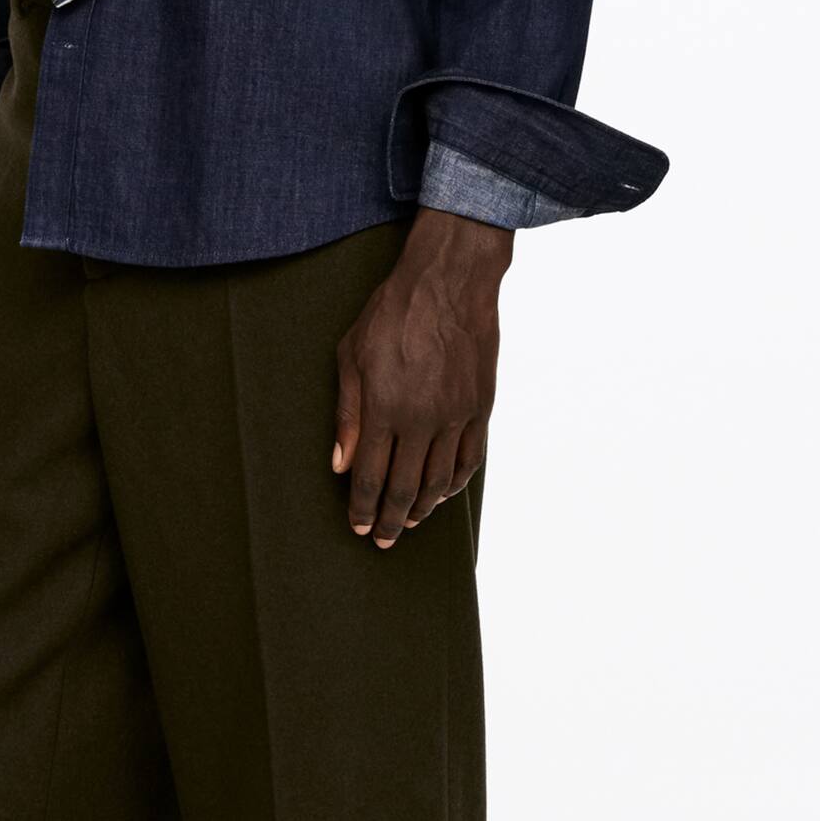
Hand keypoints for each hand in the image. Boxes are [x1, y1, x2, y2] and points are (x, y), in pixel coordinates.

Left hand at [332, 209, 509, 546]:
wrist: (449, 281)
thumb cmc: (391, 313)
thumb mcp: (351, 356)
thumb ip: (347, 414)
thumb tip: (340, 464)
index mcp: (384, 409)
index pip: (369, 478)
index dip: (362, 510)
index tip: (359, 528)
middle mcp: (421, 420)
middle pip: (403, 488)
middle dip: (390, 520)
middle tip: (383, 539)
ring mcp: (455, 416)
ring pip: (438, 482)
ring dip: (421, 508)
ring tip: (408, 521)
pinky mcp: (479, 408)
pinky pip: (469, 461)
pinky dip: (454, 486)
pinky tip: (441, 494)